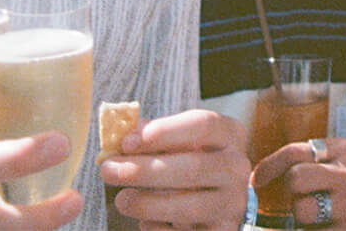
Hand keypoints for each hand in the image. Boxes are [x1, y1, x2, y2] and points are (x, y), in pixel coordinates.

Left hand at [101, 108, 249, 230]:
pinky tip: (143, 223)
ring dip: (148, 203)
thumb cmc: (193, 161)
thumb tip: (124, 135)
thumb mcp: (183, 142)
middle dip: (145, 170)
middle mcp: (237, 168)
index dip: (165, 132)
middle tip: (108, 170)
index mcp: (230, 135)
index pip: (204, 125)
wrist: (221, 200)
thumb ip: (155, 136)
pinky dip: (159, 229)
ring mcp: (232, 203)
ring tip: (121, 199)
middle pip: (194, 167)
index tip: (128, 142)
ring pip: (190, 206)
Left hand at [251, 136, 345, 229]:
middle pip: (296, 179)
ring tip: (319, 218)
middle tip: (303, 199)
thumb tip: (262, 176)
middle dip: (292, 192)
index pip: (296, 152)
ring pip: (303, 211)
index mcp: (343, 152)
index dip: (269, 166)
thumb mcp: (342, 159)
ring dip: (303, 218)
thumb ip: (312, 160)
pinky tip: (325, 227)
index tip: (257, 180)